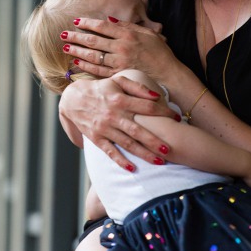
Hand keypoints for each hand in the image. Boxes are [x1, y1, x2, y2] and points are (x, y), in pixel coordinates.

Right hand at [59, 74, 178, 170]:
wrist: (73, 98)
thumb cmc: (100, 88)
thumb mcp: (117, 81)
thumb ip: (137, 87)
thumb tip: (156, 96)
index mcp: (120, 100)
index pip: (147, 107)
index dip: (164, 112)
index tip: (178, 118)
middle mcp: (113, 115)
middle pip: (138, 130)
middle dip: (155, 141)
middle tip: (170, 149)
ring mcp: (104, 128)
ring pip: (127, 143)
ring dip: (143, 154)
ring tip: (160, 162)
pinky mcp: (96, 138)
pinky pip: (109, 151)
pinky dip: (120, 161)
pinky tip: (133, 169)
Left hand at [60, 17, 175, 81]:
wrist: (169, 75)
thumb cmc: (160, 53)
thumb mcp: (148, 34)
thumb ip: (128, 26)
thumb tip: (109, 20)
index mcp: (128, 35)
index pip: (103, 26)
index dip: (88, 23)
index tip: (76, 21)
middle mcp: (122, 48)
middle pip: (94, 41)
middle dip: (76, 37)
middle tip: (63, 35)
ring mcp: (119, 63)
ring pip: (93, 56)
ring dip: (78, 52)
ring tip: (66, 48)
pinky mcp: (119, 75)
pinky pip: (98, 70)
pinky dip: (86, 66)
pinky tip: (77, 63)